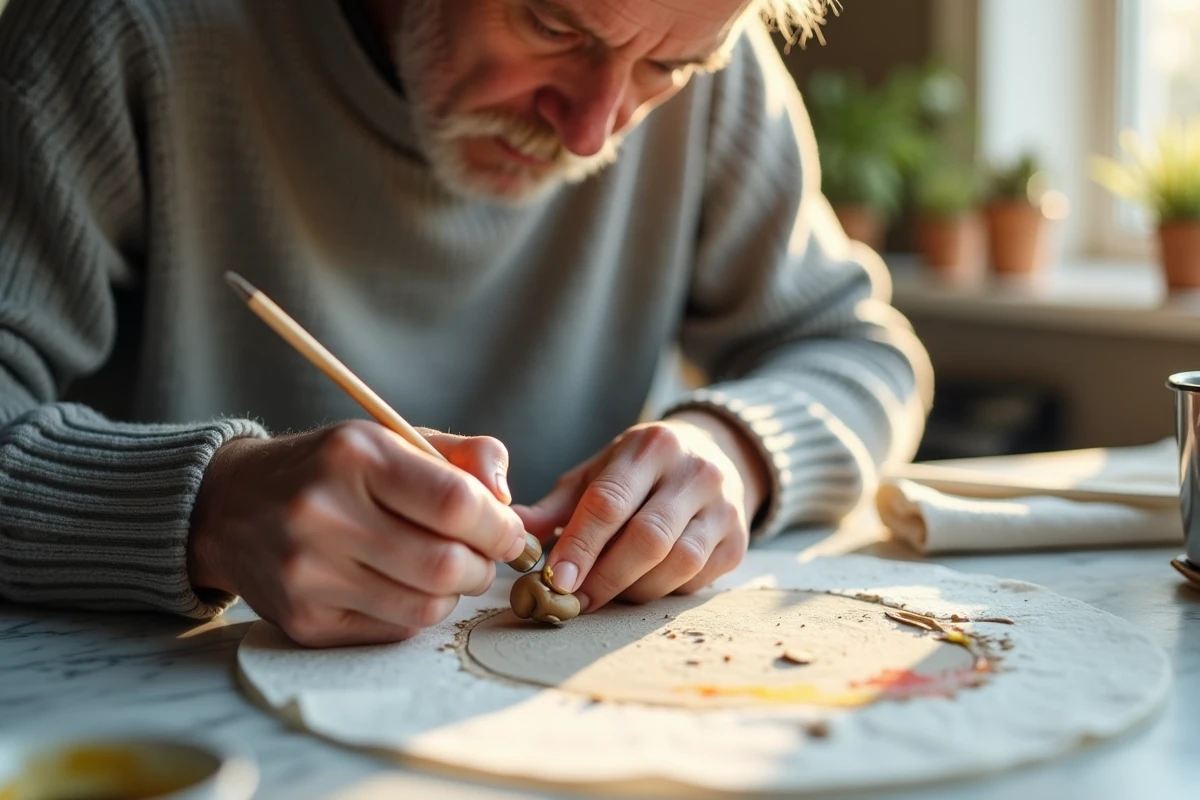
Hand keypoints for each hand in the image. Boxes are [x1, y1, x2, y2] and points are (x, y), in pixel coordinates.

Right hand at [187, 421, 527, 646]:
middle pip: (445, 564)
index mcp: (354, 456)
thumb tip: (507, 499)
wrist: (230, 507)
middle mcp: (324, 514)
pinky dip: (417, 611)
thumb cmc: (330, 469)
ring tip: (446, 569)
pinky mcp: (304, 620)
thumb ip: (462, 456)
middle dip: (483, 565)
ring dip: (454, 592)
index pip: (454, 503)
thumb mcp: (390, 438)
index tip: (507, 530)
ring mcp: (308, 574)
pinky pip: (395, 629)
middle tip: (482, 555)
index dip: (498, 525)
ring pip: (425, 606)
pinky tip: (403, 585)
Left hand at [514, 412, 766, 612]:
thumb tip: (514, 533)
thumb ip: (557, 505)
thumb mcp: (598, 472)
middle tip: (574, 600)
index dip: (581, 545)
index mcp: (651, 447)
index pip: (610, 501)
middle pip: (647, 537)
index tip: (555, 580)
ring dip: (634, 589)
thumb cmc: (641, 471)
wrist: (715, 456)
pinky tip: (642, 584)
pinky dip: (663, 591)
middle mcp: (694, 472)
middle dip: (605, 576)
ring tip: (607, 592)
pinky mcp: (737, 541)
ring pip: (677, 564)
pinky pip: (697, 580)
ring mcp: (723, 507)